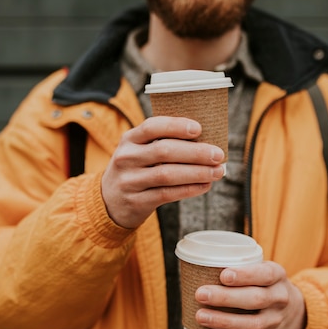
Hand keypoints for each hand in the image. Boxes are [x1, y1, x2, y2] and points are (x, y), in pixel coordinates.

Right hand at [101, 116, 224, 228]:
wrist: (109, 201)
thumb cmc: (135, 170)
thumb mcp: (139, 151)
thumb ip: (163, 143)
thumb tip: (206, 141)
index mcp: (129, 139)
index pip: (152, 126)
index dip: (176, 126)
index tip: (199, 128)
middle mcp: (127, 158)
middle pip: (164, 151)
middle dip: (196, 152)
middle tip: (218, 154)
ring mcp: (130, 181)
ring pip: (167, 174)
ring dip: (197, 172)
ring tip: (218, 171)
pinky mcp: (136, 201)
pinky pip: (167, 194)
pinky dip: (189, 189)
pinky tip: (205, 185)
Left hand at [194, 261, 306, 328]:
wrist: (293, 310)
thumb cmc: (265, 283)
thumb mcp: (262, 267)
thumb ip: (240, 263)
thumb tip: (200, 261)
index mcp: (278, 276)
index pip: (265, 274)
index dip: (245, 275)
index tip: (223, 275)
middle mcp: (280, 299)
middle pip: (255, 300)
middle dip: (226, 298)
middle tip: (201, 294)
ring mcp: (274, 322)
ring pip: (251, 325)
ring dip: (224, 322)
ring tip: (200, 316)